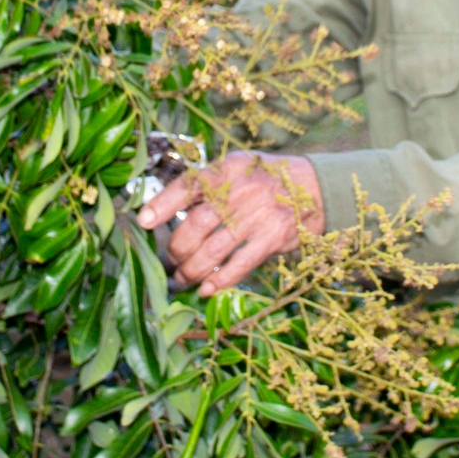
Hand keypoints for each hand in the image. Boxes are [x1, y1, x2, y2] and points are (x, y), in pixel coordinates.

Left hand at [137, 152, 324, 294]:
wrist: (315, 187)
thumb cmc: (263, 179)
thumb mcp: (237, 168)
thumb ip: (206, 185)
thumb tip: (162, 209)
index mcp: (227, 169)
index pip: (188, 185)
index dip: (163, 204)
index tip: (143, 221)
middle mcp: (241, 191)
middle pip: (196, 226)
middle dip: (177, 249)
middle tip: (170, 259)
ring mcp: (258, 215)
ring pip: (214, 250)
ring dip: (192, 270)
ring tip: (182, 278)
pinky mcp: (273, 238)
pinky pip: (239, 265)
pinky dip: (219, 281)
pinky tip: (206, 289)